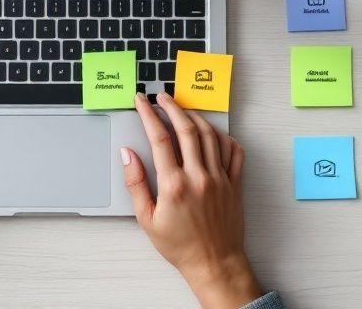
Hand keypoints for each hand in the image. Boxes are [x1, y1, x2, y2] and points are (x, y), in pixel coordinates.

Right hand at [122, 91, 260, 308]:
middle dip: (172, 107)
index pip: (159, 138)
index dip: (148, 114)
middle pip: (186, 129)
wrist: (214, 263)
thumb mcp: (147, 219)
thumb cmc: (179, 245)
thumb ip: (135, 183)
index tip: (141, 102)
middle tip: (162, 97)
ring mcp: (219, 178)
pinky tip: (213, 132)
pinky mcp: (234, 184)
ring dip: (195, 117)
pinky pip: (233, 151)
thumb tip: (127, 155)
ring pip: (210, 135)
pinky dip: (224, 136)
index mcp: (174, 184)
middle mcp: (198, 176)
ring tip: (183, 109)